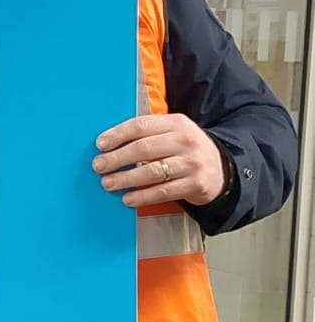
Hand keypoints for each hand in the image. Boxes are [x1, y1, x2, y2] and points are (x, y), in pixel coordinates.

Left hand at [92, 113, 225, 207]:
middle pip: (144, 149)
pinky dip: (142, 196)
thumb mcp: (172, 132)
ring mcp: (192, 163)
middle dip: (117, 158)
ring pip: (152, 172)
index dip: (117, 135)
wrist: (222, 168)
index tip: (100, 145)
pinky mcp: (196, 184)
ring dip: (125, 179)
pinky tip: (128, 198)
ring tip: (108, 183)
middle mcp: (186, 141)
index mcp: (176, 123)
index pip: (141, 125)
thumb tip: (108, 144)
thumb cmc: (186, 149)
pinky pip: (163, 191)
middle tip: (99, 166)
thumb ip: (146, 134)